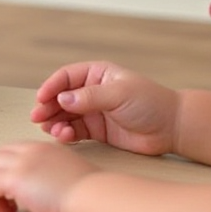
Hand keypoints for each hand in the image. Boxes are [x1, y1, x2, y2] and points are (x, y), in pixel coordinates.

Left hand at [0, 141, 96, 211]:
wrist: (91, 195)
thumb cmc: (90, 193)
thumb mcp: (69, 176)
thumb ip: (54, 176)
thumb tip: (47, 191)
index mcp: (44, 149)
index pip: (14, 150)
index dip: (9, 168)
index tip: (15, 187)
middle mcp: (29, 152)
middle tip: (3, 197)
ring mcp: (20, 163)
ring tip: (4, 208)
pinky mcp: (13, 179)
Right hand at [30, 61, 178, 156]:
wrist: (172, 128)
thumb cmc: (150, 103)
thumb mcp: (119, 94)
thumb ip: (90, 96)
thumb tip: (62, 98)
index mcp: (97, 74)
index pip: (66, 77)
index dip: (51, 87)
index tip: (41, 99)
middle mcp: (92, 91)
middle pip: (61, 97)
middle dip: (48, 107)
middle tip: (38, 118)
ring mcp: (93, 112)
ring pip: (65, 115)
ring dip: (55, 122)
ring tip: (52, 130)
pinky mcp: (97, 131)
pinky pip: (75, 131)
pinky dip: (66, 134)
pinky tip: (64, 137)